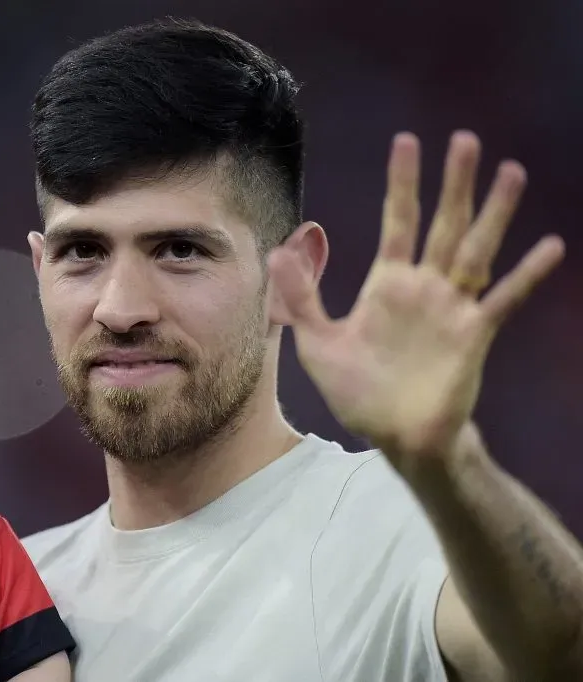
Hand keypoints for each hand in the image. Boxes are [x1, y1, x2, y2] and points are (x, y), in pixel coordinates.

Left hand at [269, 131, 563, 473]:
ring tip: (512, 172)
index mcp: (388, 283)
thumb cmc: (357, 391)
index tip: (406, 141)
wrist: (394, 437)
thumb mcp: (317, 343)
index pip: (399, 220)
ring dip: (494, 213)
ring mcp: (452, 308)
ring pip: (478, 250)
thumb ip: (302, 297)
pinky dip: (526, 275)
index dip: (402, 183)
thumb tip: (277, 249)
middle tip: (466, 140)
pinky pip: (503, 300)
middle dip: (454, 183)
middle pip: (444, 223)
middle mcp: (425, 286)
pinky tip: (550, 246)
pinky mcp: (474, 335)